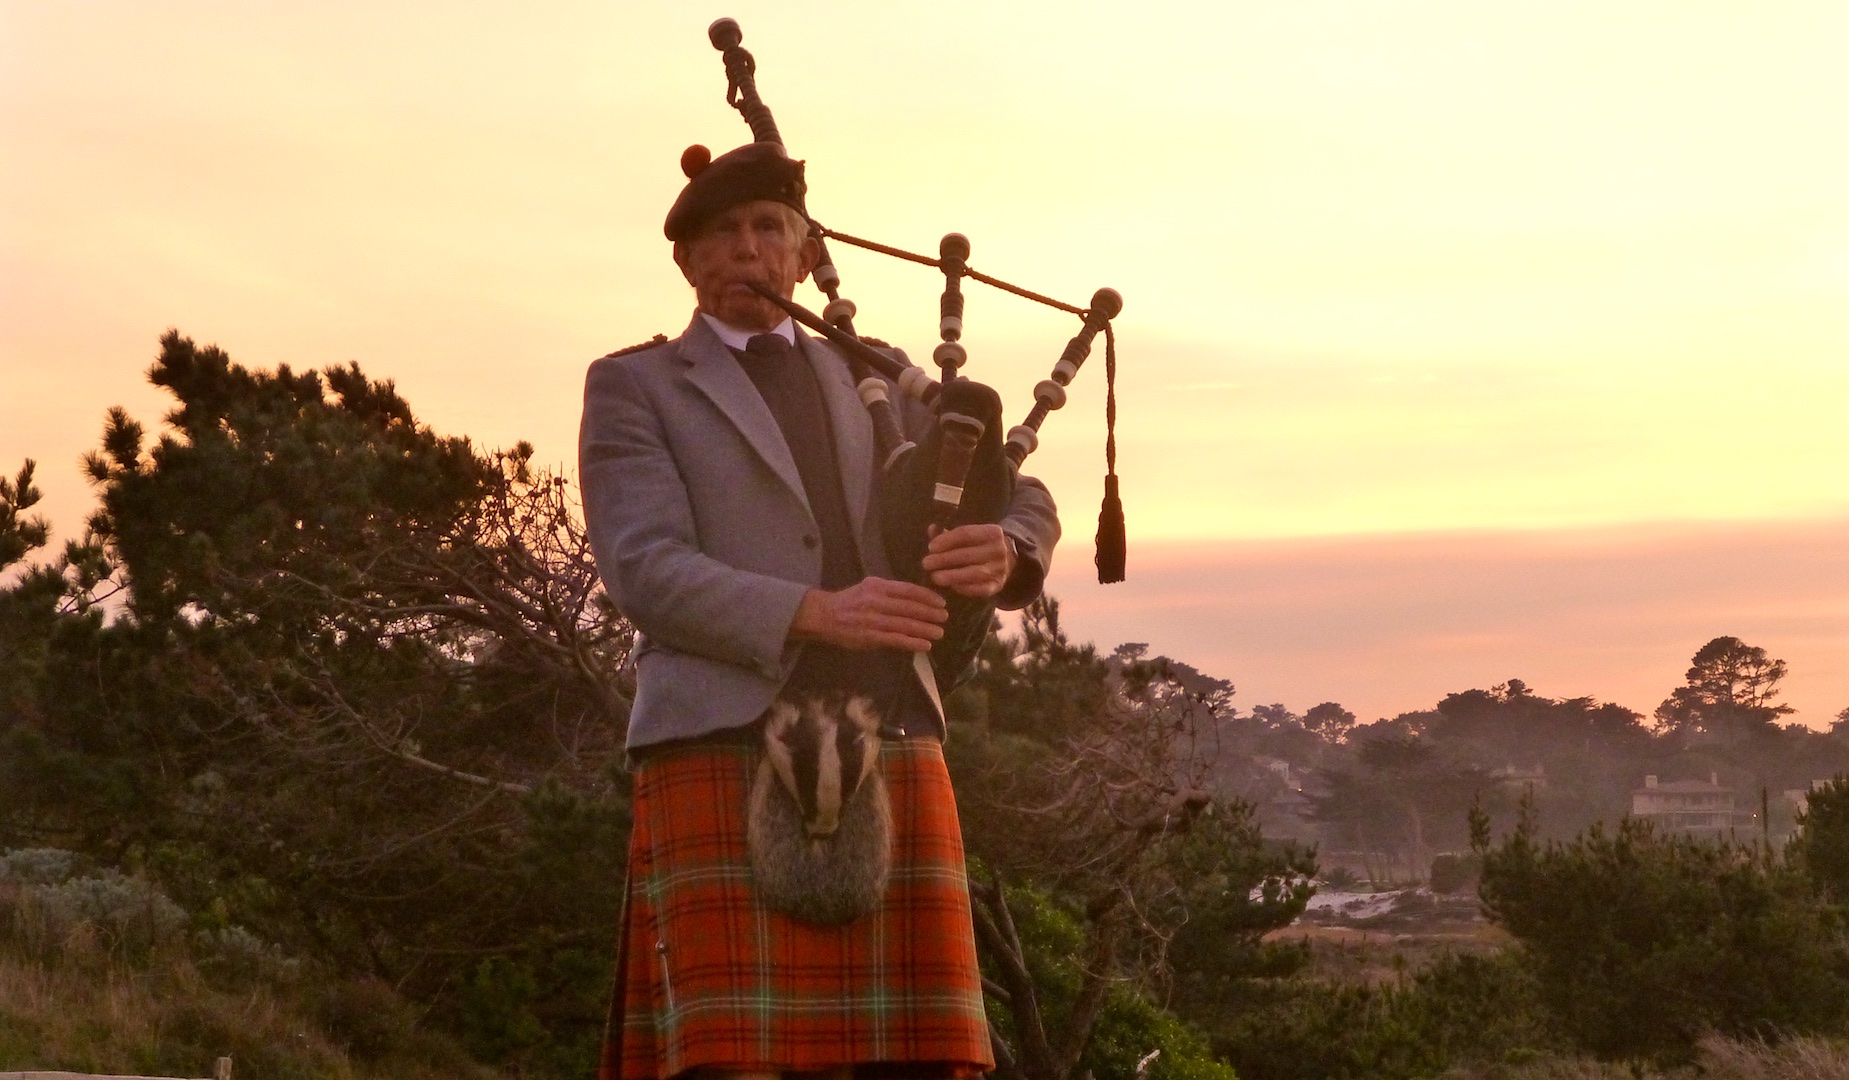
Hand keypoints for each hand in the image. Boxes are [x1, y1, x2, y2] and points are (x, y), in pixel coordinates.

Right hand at [790, 577, 947, 651]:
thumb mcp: (869, 587)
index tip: (941, 602)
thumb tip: (917, 597)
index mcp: (878, 586)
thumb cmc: (850, 601)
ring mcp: (873, 619)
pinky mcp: (869, 636)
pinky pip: (895, 639)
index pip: (908, 590)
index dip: (927, 596)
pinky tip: (925, 645)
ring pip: (905, 624)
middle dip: (930, 613)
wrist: (824, 615)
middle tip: (945, 617)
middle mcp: (876, 601)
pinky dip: (912, 642)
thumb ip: (890, 591)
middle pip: (909, 607)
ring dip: (925, 628)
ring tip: (939, 632)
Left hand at [921, 524, 1014, 598]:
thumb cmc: (979, 544)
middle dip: (945, 559)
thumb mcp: (968, 534)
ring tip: (935, 577)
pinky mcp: (998, 585)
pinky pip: (980, 589)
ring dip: (952, 575)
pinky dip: (964, 587)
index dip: (947, 540)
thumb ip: (948, 533)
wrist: (1006, 560)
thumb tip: (932, 529)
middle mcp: (1000, 550)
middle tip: (926, 563)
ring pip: (975, 573)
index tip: (930, 547)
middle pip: (968, 554)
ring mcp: (1001, 569)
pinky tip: (950, 586)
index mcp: (992, 532)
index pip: (966, 534)